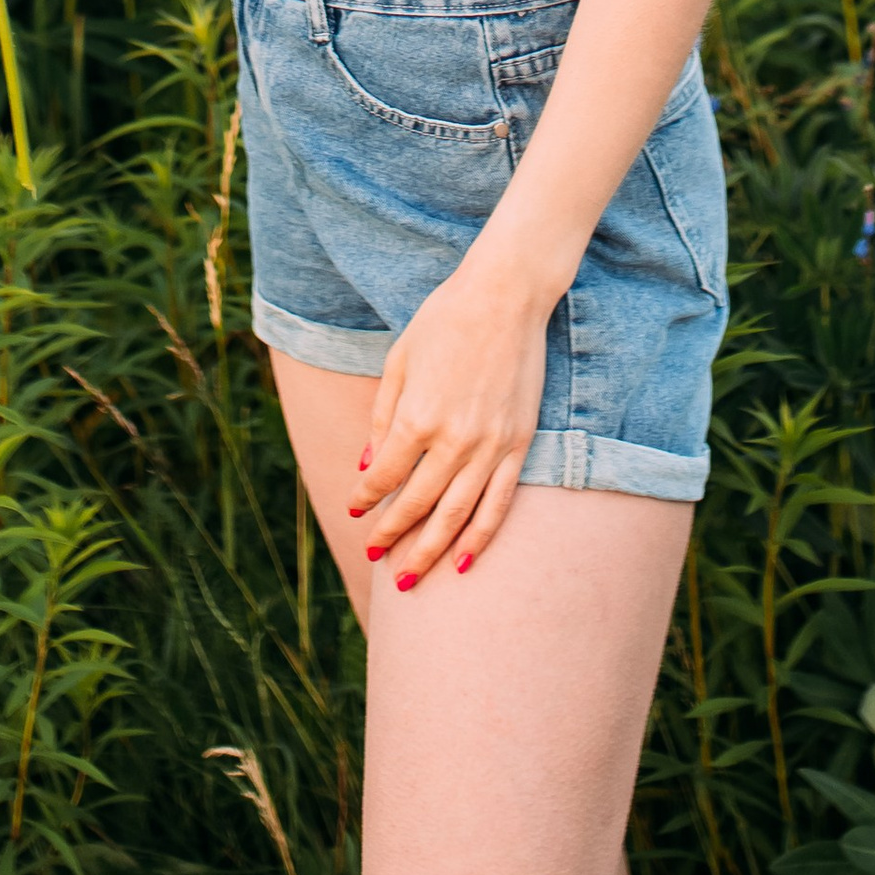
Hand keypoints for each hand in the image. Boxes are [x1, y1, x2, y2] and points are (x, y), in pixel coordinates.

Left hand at [348, 254, 547, 587]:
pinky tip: (464, 561)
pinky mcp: (518, 445)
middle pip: (417, 505)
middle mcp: (454, 440)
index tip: (356, 507)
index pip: (385, 476)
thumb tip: (370, 465)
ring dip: (430, 552)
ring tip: (410, 579)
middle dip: (392, 535)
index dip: (367, 496)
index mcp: (417, 417)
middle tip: (375, 554)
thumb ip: (383, 416)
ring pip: (456, 517)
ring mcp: (490, 446)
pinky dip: (480, 537)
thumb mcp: (400, 360)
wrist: (507, 296)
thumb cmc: (445, 320)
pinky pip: (497, 504)